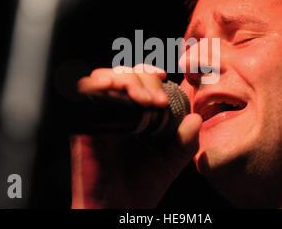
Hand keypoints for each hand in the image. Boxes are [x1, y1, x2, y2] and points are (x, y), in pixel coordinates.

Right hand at [70, 64, 201, 207]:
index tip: (163, 78)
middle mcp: (116, 112)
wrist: (118, 208)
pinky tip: (114, 89)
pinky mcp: (85, 123)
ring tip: (144, 100)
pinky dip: (99, 84)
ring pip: (105, 78)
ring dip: (126, 80)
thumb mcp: (171, 161)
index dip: (149, 73)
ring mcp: (100, 116)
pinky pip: (85, 94)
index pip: (138, 80)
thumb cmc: (141, 187)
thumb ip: (185, 141)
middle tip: (157, 102)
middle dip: (143, 79)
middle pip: (124, 74)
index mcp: (135, 115)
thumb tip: (196, 119)